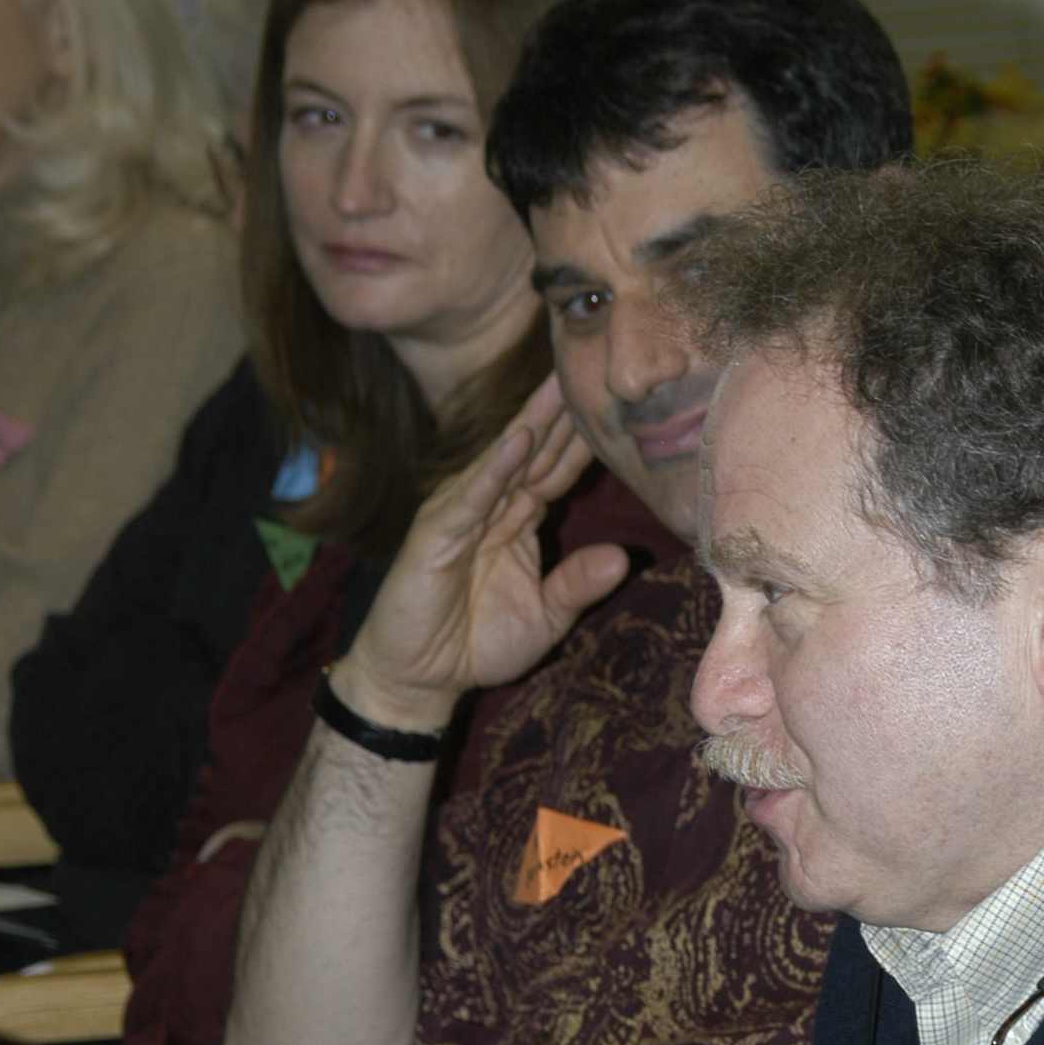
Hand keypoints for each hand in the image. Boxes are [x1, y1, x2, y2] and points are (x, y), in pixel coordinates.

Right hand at [338, 374, 629, 732]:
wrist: (421, 678)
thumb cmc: (475, 643)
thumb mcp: (545, 617)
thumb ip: (577, 584)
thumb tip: (622, 557)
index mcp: (518, 520)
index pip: (557, 470)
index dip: (583, 440)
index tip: (616, 405)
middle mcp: (492, 506)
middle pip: (535, 451)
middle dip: (561, 412)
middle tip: (592, 366)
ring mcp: (462, 515)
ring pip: (504, 461)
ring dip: (532, 424)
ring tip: (558, 385)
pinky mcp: (436, 534)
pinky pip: (471, 496)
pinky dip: (494, 469)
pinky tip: (517, 441)